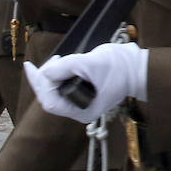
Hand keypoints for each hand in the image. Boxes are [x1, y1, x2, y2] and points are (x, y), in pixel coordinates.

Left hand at [24, 42, 148, 122]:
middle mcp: (80, 110)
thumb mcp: (90, 64)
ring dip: (53, 75)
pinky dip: (61, 75)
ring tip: (60, 59)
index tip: (32, 67)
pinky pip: (65, 86)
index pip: (50, 100)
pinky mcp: (85, 94)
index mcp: (82, 110)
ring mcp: (83, 102)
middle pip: (51, 96)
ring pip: (57, 91)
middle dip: (45, 78)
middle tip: (51, 59)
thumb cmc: (120, 68)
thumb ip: (66, 67)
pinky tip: (64, 63)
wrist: (139, 67)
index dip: (39, 83)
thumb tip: (45, 72)